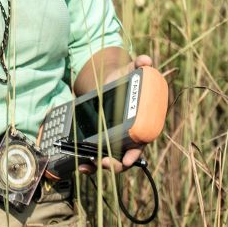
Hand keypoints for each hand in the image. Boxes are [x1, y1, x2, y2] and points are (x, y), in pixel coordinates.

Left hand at [79, 54, 152, 174]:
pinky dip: (89, 163)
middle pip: (124, 158)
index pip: (140, 145)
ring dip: (98, 166)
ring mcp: (114, 141)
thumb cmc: (124, 80)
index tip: (127, 159)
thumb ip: (139, 65)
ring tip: (87, 164)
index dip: (134, 155)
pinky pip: (97, 156)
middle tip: (104, 162)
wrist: (109, 83)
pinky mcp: (101, 140)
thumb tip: (146, 60)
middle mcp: (128, 137)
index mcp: (140, 125)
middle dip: (115, 164)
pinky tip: (81, 164)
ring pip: (110, 160)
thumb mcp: (130, 71)